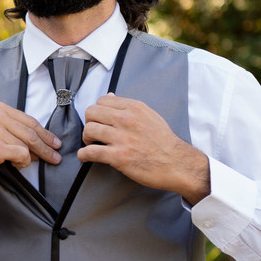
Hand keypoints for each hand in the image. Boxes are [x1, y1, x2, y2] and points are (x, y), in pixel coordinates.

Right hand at [0, 101, 60, 194]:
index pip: (29, 121)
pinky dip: (23, 163)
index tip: (55, 142)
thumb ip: (9, 129)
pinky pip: (21, 155)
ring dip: (32, 157)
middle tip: (56, 157)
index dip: (45, 133)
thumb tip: (37, 143)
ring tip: (30, 163)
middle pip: (32, 132)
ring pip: (28, 145)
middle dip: (47, 147)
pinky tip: (16, 165)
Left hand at [79, 94, 210, 204]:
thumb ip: (129, 107)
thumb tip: (109, 97)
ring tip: (92, 145)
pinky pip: (90, 152)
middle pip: (91, 112)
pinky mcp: (119, 157)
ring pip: (89, 130)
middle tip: (94, 133)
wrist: (177, 163)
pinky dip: (83, 155)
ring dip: (86, 139)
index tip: (100, 120)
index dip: (97, 111)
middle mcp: (127, 120)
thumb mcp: (150, 116)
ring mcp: (122, 138)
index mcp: (134, 108)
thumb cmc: (164, 142)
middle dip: (89, 123)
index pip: (102, 100)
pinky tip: (86, 157)